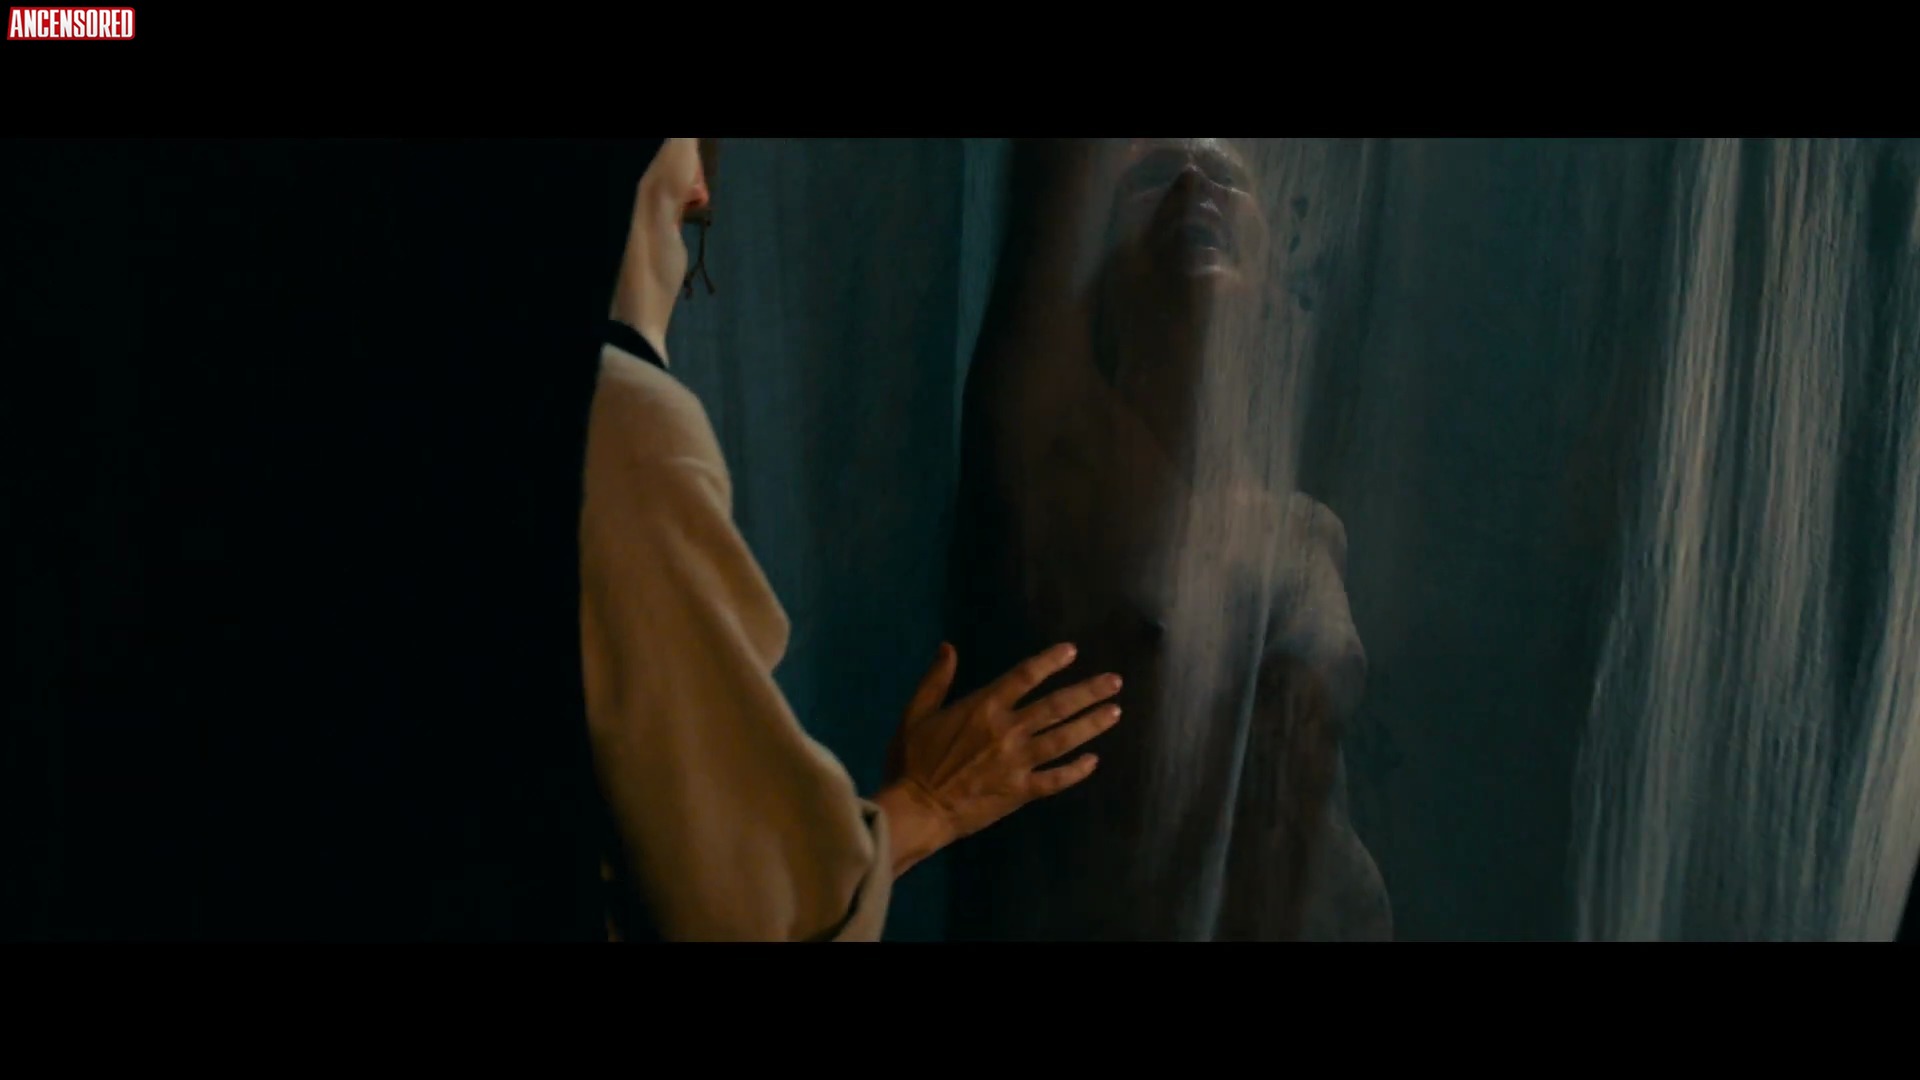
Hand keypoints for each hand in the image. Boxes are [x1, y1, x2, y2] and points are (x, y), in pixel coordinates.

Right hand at [874, 642, 1121, 875]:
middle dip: (1088, 692)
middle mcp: (1007, 730)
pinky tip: (1093, 762)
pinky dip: (1076, 771)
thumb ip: (935, 680)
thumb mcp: (916, 714)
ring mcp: (1018, 762)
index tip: (1072, 651)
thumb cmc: (912, 762)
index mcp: (983, 707)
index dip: (1050, 661)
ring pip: (1064, 739)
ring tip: (1115, 712)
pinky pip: (1056, 779)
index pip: (1025, 676)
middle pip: (1056, 706)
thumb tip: (949, 648)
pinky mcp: (1021, 791)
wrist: (916, 810)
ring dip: (1091, 725)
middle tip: (1114, 682)